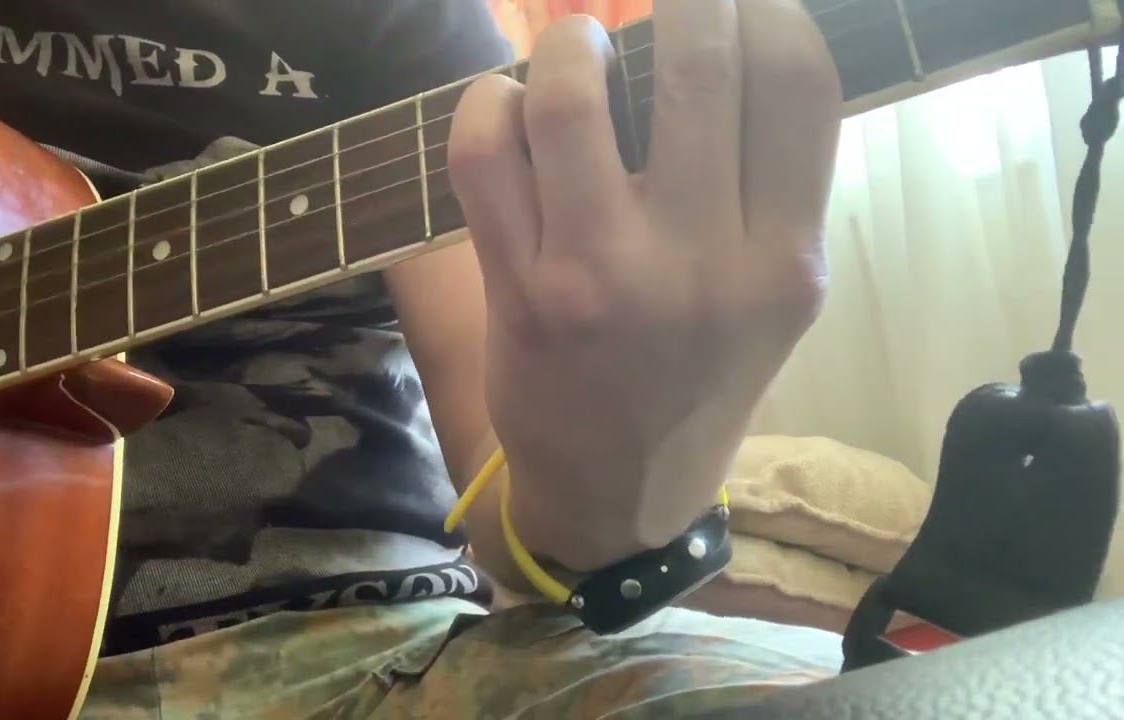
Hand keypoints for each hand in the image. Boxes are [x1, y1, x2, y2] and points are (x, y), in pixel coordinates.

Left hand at [446, 0, 841, 571]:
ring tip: (576, 47)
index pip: (800, 85)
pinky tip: (509, 106)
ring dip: (569, 45)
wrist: (619, 490)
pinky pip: (487, 153)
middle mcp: (705, 265)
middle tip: (669, 3)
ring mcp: (603, 278)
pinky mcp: (521, 291)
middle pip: (697, 68)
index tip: (742, 4)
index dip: (769, 11)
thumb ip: (769, 189)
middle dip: (683, 2)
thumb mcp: (773, 299)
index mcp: (786, 261)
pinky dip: (491, 103)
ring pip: (571, 100)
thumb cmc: (700, 378)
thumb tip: (728, 53)